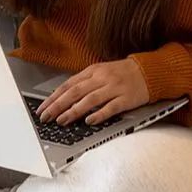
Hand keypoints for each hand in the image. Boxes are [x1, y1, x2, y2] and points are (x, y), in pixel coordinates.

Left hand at [36, 59, 150, 125]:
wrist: (148, 70)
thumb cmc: (122, 73)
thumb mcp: (100, 72)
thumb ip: (84, 83)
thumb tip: (63, 97)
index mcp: (93, 71)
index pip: (68, 85)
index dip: (53, 97)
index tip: (42, 109)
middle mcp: (102, 78)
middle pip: (75, 92)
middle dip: (58, 106)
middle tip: (46, 117)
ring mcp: (114, 88)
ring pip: (90, 100)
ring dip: (74, 111)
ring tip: (62, 121)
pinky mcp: (126, 98)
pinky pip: (111, 107)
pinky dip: (99, 114)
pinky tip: (89, 121)